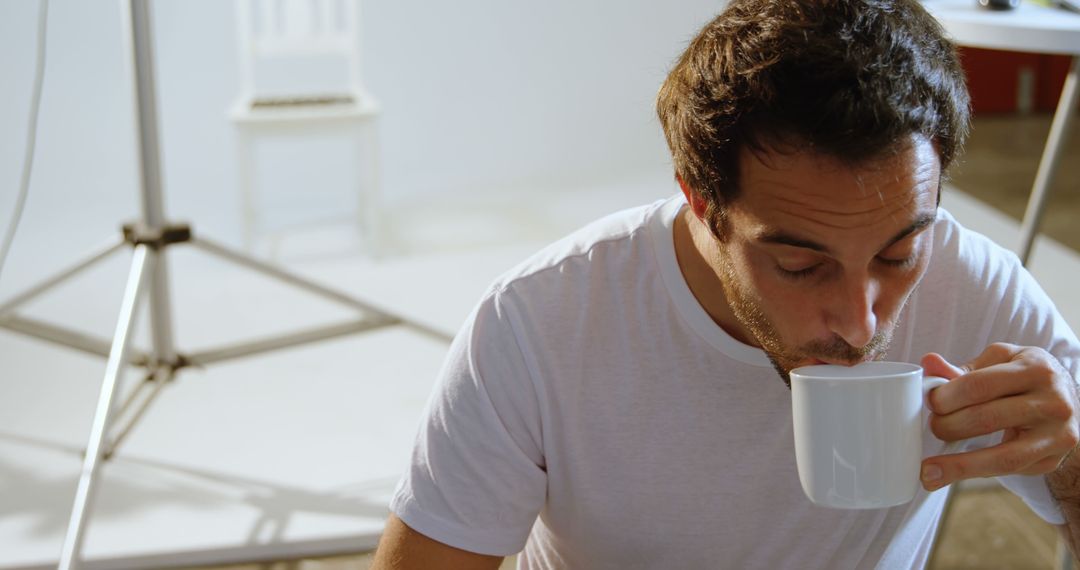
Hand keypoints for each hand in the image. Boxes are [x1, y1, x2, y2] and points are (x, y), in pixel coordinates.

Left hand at [920, 343, 1079, 490]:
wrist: (1070, 403)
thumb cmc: (1026, 378)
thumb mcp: (1001, 362)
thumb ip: (964, 368)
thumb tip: (929, 363)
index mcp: (1035, 369)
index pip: (978, 385)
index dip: (946, 397)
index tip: (929, 403)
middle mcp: (1052, 402)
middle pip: (985, 419)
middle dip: (948, 426)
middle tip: (933, 426)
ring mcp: (1057, 435)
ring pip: (1001, 456)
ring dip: (958, 464)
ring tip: (930, 469)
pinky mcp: (1052, 460)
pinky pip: (1008, 470)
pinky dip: (977, 472)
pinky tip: (954, 473)